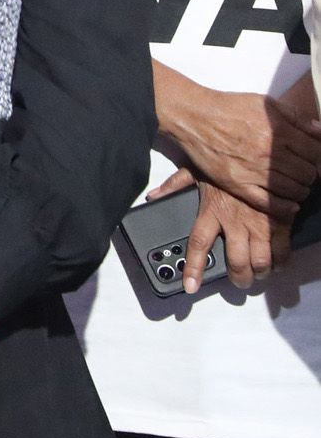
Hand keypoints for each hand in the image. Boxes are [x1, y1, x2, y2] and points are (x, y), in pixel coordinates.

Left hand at [149, 167, 285, 291]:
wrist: (258, 151)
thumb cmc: (225, 161)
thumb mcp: (195, 169)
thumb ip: (175, 185)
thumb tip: (154, 196)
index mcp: (212, 212)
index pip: (198, 245)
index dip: (194, 269)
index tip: (191, 286)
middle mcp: (235, 222)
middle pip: (237, 262)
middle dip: (239, 278)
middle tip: (239, 282)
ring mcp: (259, 223)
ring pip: (261, 261)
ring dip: (260, 273)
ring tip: (258, 274)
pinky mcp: (279, 221)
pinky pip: (282, 250)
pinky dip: (281, 262)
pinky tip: (278, 263)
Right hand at [161, 72, 320, 216]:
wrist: (192, 116)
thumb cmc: (227, 108)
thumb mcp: (264, 102)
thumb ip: (295, 116)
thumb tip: (319, 130)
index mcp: (278, 130)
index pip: (314, 152)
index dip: (317, 156)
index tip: (312, 158)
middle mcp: (268, 152)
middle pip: (307, 173)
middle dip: (310, 174)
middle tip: (304, 172)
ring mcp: (253, 170)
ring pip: (293, 190)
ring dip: (301, 190)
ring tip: (297, 186)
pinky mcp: (237, 183)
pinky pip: (268, 203)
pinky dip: (284, 207)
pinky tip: (291, 205)